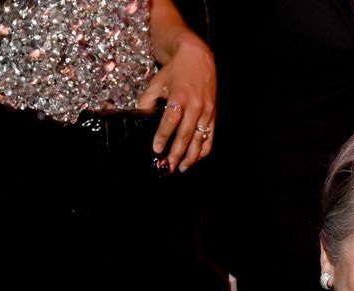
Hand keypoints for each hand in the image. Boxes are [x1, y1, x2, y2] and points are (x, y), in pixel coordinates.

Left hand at [137, 32, 215, 172]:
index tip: (156, 149)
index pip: (171, 121)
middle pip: (186, 135)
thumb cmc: (175, 71)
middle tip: (167, 167)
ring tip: (181, 168)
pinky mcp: (213, 115)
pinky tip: (195, 159)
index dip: (163, 136)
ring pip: (200, 139)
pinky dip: (203, 150)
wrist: (198, 59)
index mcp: (180, 97)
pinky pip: (210, 137)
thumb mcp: (158, 81)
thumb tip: (140, 116)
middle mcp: (195, 106)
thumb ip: (147, 99)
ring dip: (191, 156)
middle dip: (176, 153)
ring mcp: (206, 112)